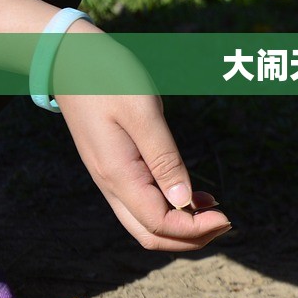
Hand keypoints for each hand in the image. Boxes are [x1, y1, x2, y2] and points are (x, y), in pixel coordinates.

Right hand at [0, 0, 229, 251]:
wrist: (70, 59)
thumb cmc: (108, 78)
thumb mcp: (143, 113)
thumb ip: (164, 159)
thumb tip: (184, 203)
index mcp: (119, 175)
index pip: (159, 224)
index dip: (195, 229)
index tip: (227, 217)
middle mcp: (111, 184)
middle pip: (150, 234)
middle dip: (190, 238)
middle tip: (226, 222)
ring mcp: (111, 177)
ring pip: (145, 222)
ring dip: (181, 226)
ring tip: (216, 212)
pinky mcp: (115, 166)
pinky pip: (142, 202)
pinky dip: (170, 208)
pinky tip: (196, 196)